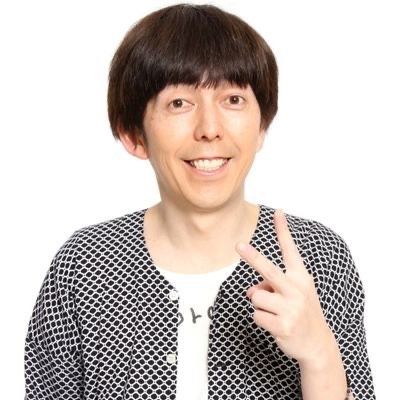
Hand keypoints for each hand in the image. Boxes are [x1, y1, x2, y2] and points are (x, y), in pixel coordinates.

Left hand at [235, 208, 333, 364]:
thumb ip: (271, 286)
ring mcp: (291, 308)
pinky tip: (276, 325)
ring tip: (275, 312)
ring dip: (260, 305)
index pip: (290, 250)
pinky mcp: (283, 326)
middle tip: (238, 244)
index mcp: (301, 277)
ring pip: (256, 296)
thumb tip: (250, 292)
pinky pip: (256, 315)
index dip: (283, 230)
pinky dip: (261, 320)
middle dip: (252, 256)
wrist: (317, 344)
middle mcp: (297, 290)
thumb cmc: (301, 312)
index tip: (278, 212)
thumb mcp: (292, 294)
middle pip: (268, 270)